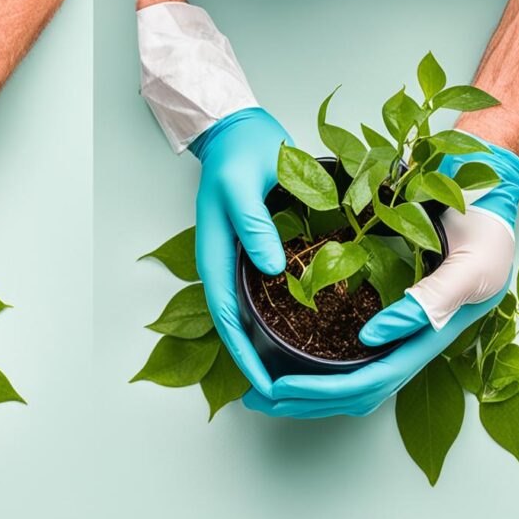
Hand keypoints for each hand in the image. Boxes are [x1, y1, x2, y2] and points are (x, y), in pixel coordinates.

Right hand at [193, 107, 292, 396]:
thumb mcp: (244, 185)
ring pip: (249, 310)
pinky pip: (264, 289)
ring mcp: (240, 255)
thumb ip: (254, 226)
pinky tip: (303, 324)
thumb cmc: (239, 151)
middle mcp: (224, 260)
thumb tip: (270, 271)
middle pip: (234, 322)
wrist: (237, 128)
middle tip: (284, 391)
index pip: (224, 316)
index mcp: (215, 251)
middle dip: (254, 359)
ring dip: (265, 340)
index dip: (242, 354)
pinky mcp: (257, 247)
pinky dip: (280, 312)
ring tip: (294, 368)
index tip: (263, 385)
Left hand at [243, 137, 518, 417]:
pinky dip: (321, 367)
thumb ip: (430, 302)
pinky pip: (353, 357)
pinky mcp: (392, 321)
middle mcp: (412, 345)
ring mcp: (402, 336)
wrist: (492, 210)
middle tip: (258, 398)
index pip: (369, 380)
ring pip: (353, 381)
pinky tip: (293, 361)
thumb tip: (372, 337)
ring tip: (266, 392)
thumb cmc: (485, 237)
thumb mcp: (469, 268)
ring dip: (310, 392)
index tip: (280, 386)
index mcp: (427, 339)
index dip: (322, 388)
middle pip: (355, 391)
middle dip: (306, 401)